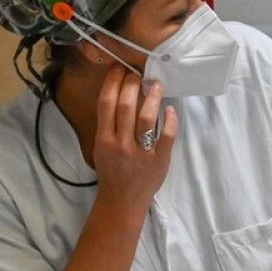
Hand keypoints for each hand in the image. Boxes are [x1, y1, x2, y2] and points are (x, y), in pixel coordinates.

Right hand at [91, 67, 175, 211]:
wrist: (121, 202)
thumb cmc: (111, 172)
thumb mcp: (101, 148)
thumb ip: (109, 125)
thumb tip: (120, 94)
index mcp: (104, 140)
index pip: (106, 104)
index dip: (112, 82)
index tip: (119, 68)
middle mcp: (121, 144)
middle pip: (126, 107)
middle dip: (132, 84)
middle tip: (138, 72)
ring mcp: (141, 152)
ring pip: (146, 119)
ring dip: (152, 97)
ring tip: (156, 84)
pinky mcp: (160, 160)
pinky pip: (167, 136)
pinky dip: (169, 120)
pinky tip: (170, 109)